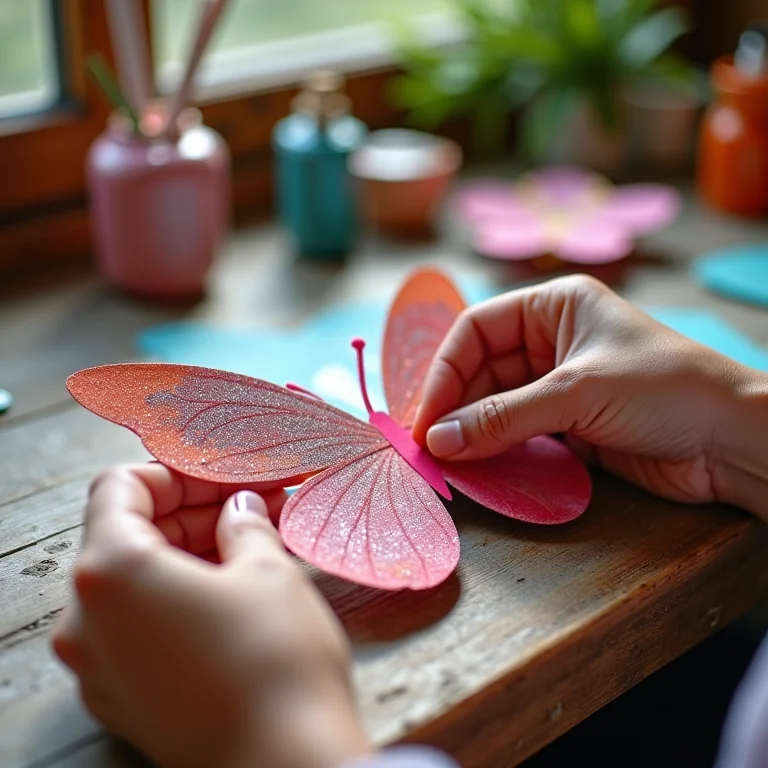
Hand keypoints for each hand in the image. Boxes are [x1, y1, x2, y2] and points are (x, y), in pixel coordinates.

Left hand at [52, 464, 370, 767]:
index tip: (223, 477)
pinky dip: (178, 598)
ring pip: (135, 583)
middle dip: (192, 514)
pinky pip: (140, 626)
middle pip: (126, 534)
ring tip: (251, 545)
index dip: (177, 474)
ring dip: (189, 554)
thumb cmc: (273, 662)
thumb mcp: (267, 570)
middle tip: (252, 507)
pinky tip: (233, 593)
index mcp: (111, 571)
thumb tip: (239, 509)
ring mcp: (100, 665)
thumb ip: (244, 524)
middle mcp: (86, 620)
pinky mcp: (123, 698)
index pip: (121, 487)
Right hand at [414, 275, 767, 517]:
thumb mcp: (576, 392)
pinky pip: (518, 435)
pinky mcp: (569, 427)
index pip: (477, 330)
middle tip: (430, 448)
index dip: (444, 371)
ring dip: (473, 433)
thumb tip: (439, 440)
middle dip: (455, 407)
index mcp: (553, 307)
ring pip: (496, 406)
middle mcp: (550, 341)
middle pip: (481, 371)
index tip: (426, 417)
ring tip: (449, 462)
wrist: (733, 441)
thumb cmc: (664, 389)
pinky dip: (497, 452)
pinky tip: (479, 468)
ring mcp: (558, 386)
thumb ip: (503, 417)